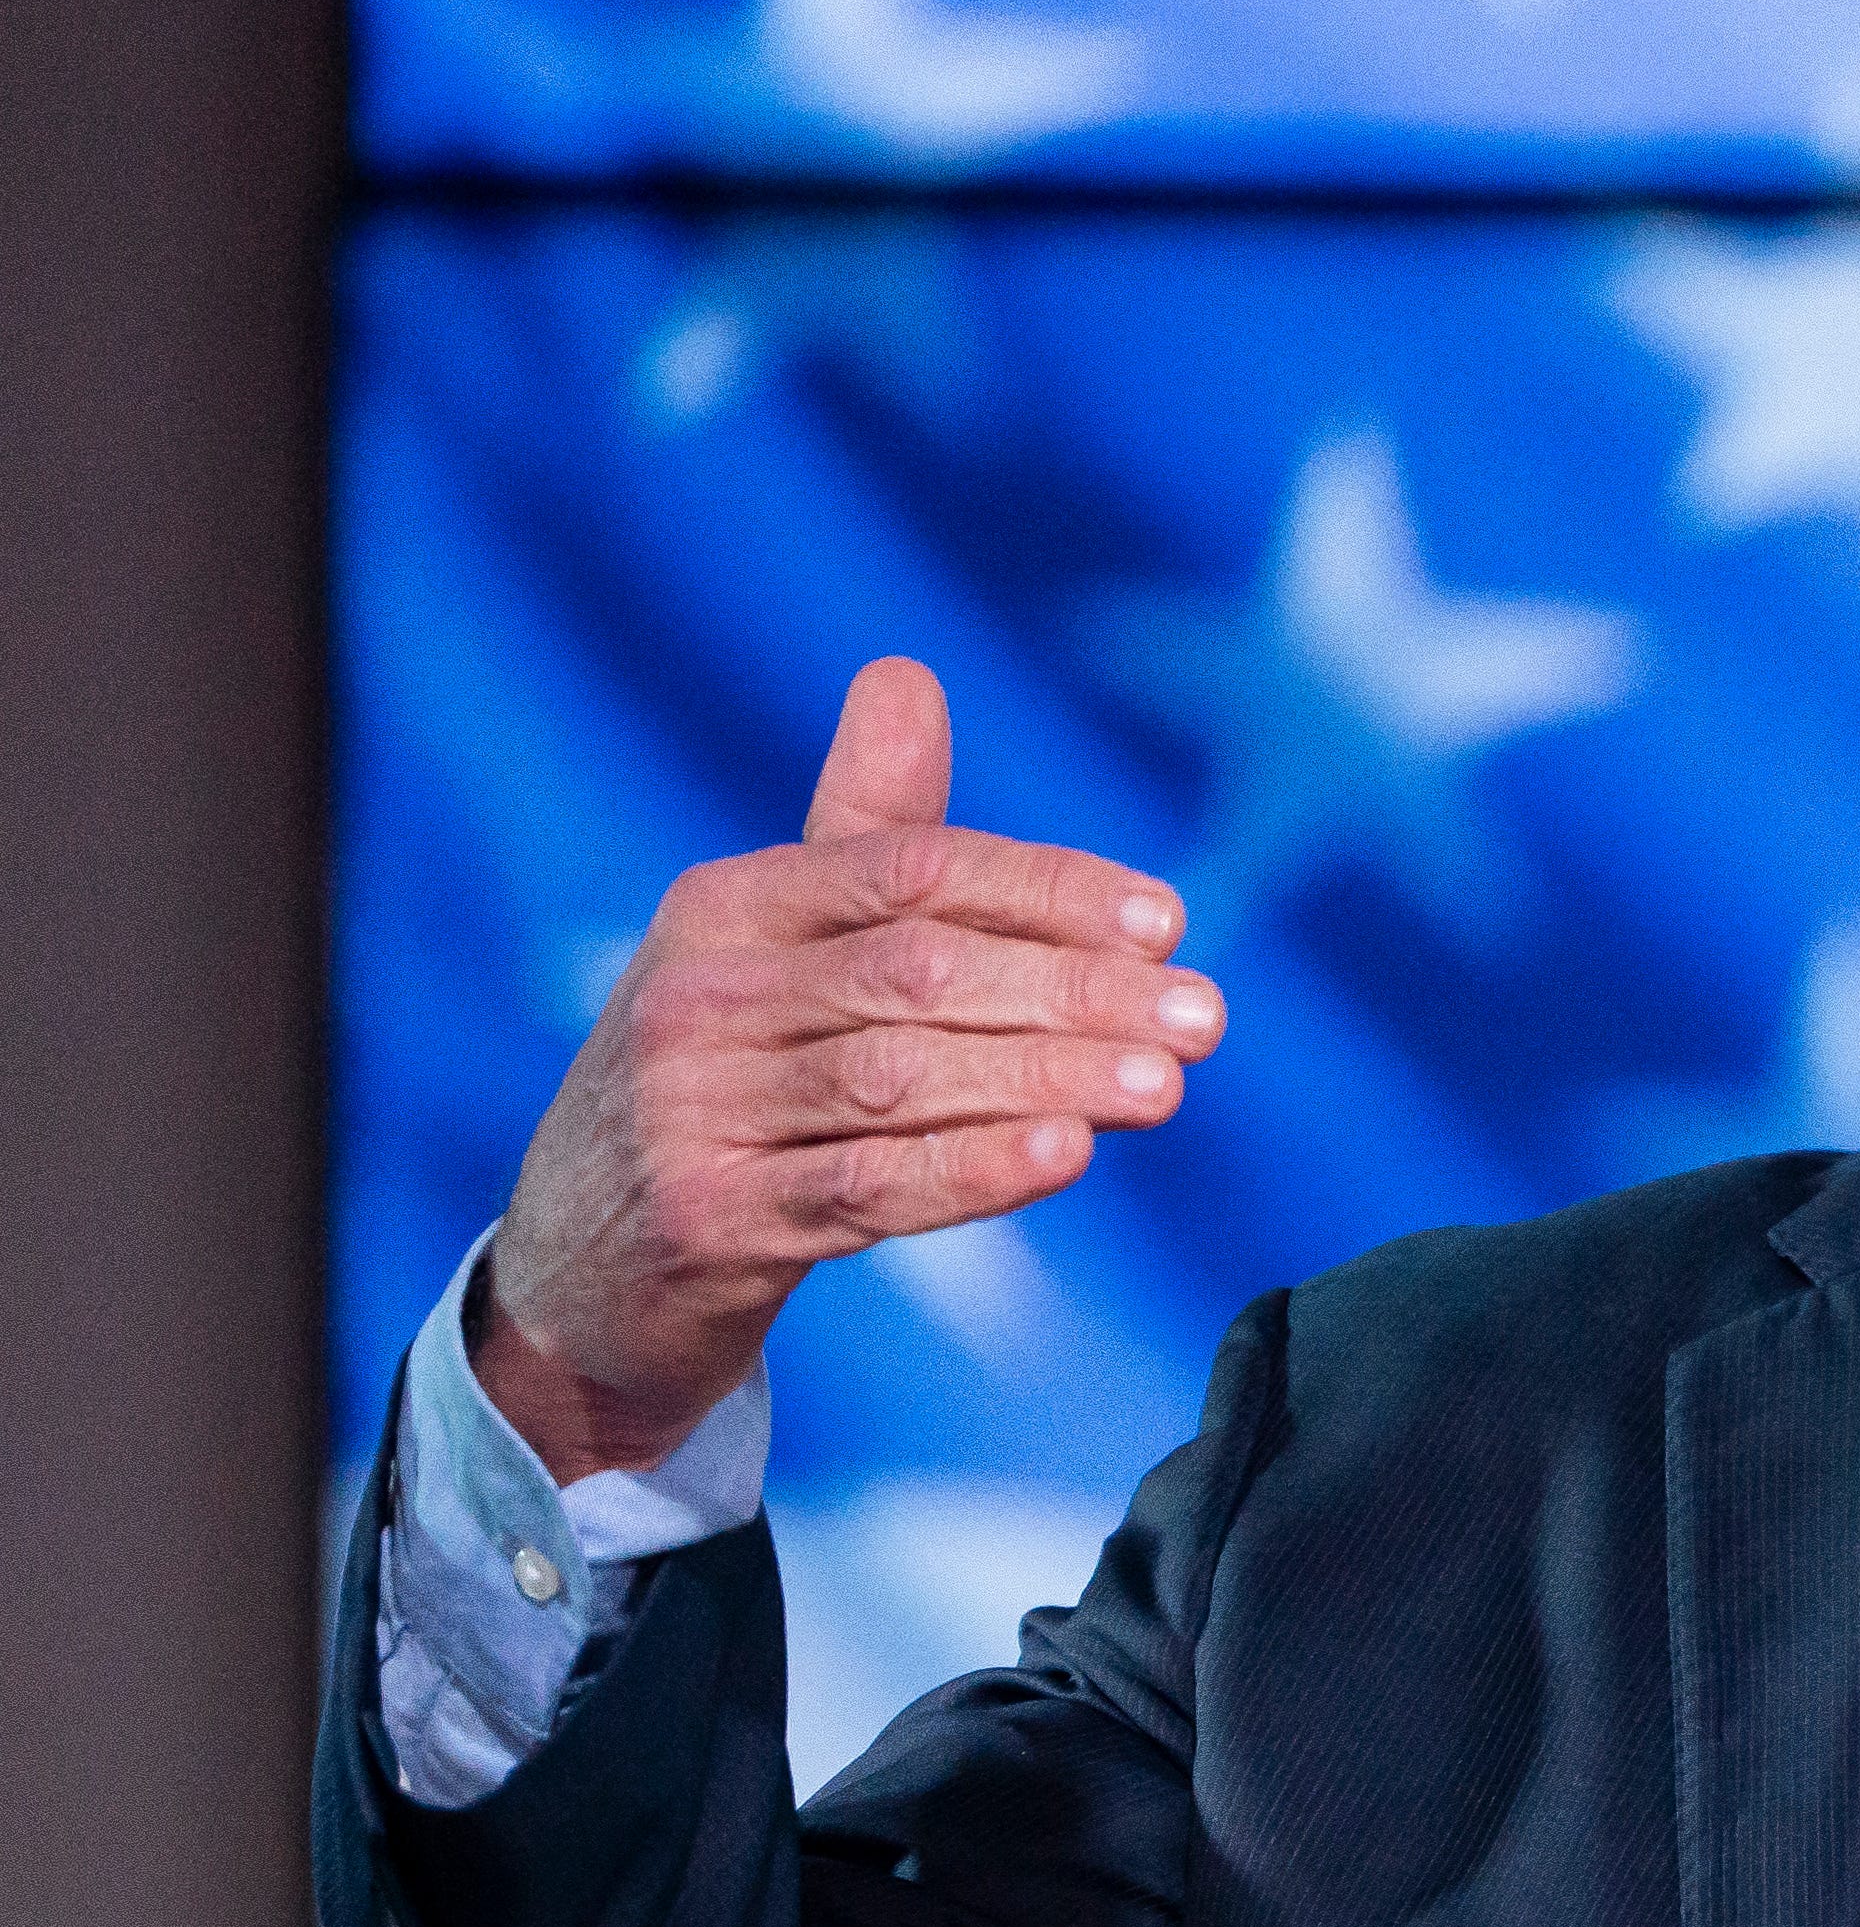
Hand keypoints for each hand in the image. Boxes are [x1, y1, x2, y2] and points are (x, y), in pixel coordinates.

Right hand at [476, 658, 1222, 1479]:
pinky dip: (972, 1169)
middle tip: (1202, 1017)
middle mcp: (700, 995)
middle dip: (1072, 992)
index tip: (1168, 919)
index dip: (1044, 891)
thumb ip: (863, 833)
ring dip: (1047, 1078)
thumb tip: (907, 673)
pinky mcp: (710, 1218)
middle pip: (918, 974)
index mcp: (727, 906)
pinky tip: (1066, 1155)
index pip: (909, 872)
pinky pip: (864, 1187)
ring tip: (1165, 1085)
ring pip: (901, 1080)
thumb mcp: (775, 950)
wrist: (590, 1253)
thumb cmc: (726, 1078)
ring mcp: (693, 1108)